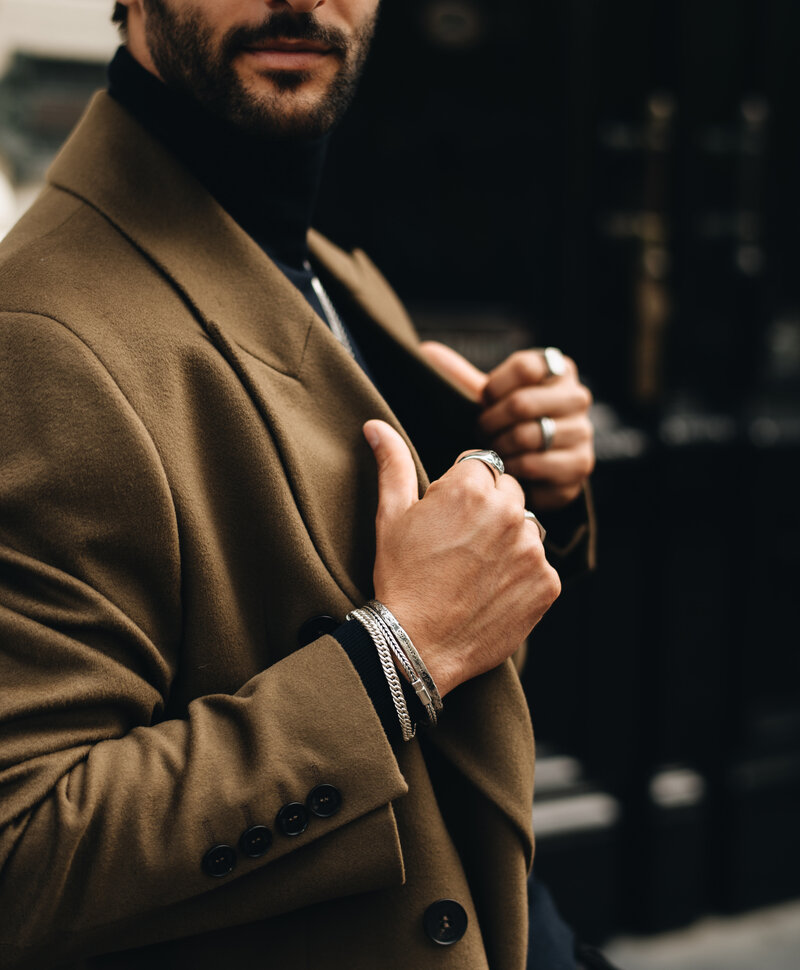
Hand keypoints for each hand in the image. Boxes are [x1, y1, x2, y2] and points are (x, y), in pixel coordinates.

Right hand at [363, 420, 560, 696]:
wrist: (417, 645)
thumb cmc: (400, 577)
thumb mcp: (390, 516)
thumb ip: (393, 463)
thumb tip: (375, 424)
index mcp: (471, 486)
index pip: (481, 466)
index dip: (460, 491)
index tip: (445, 520)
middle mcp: (510, 510)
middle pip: (508, 492)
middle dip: (489, 509)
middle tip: (459, 546)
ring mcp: (533, 548)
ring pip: (527, 527)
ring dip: (509, 540)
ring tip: (475, 570)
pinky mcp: (548, 582)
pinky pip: (540, 565)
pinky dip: (522, 575)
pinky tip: (491, 592)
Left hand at [419, 342, 594, 510]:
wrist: (534, 469)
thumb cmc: (506, 424)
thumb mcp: (486, 399)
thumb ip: (460, 376)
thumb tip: (424, 351)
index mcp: (558, 369)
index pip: (525, 367)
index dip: (494, 388)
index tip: (483, 402)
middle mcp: (577, 397)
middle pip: (522, 403)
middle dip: (490, 422)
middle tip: (480, 433)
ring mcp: (582, 432)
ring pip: (528, 436)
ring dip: (499, 447)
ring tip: (493, 451)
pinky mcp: (580, 466)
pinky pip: (535, 466)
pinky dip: (512, 470)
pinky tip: (507, 470)